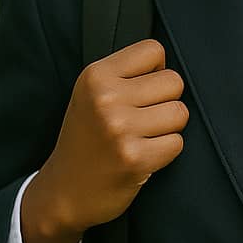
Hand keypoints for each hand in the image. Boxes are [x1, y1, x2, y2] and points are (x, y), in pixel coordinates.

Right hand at [20, 39, 187, 242]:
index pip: (154, 50)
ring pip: (180, 113)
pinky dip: (165, 151)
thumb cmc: (86, 138)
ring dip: (168, 128)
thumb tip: (168, 63)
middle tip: (142, 118)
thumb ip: (125, 74)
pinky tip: (143, 155)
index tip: (140, 90)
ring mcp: (120, 129)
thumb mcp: (92, 94)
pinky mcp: (135, 158)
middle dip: (165, 100)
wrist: (62, 192)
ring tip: (143, 137)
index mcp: (96, 76)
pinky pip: (177, 143)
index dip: (155, 71)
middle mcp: (106, 98)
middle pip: (174, 81)